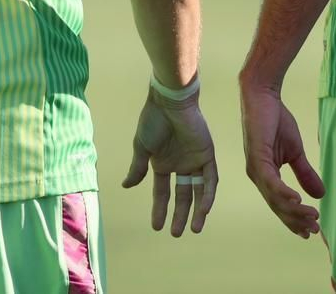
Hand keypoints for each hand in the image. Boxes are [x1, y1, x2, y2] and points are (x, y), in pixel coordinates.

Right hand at [121, 87, 217, 236]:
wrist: (169, 102)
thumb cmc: (153, 121)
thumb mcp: (142, 148)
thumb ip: (137, 168)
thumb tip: (126, 186)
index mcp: (163, 163)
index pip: (162, 192)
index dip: (159, 209)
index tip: (156, 227)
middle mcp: (180, 165)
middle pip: (182, 195)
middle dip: (179, 215)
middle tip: (175, 233)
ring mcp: (194, 160)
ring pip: (198, 191)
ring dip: (197, 210)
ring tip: (194, 229)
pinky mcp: (206, 155)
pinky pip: (210, 180)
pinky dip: (207, 195)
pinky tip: (203, 209)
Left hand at [239, 78, 323, 237]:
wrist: (264, 97)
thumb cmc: (276, 121)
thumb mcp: (295, 152)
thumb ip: (305, 173)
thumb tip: (320, 194)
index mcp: (266, 175)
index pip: (280, 203)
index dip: (294, 219)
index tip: (311, 231)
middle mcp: (258, 175)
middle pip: (277, 206)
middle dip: (296, 220)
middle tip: (314, 230)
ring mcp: (256, 167)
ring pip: (274, 198)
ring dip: (294, 210)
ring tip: (311, 217)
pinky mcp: (256, 156)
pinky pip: (270, 181)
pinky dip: (283, 192)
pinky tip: (297, 200)